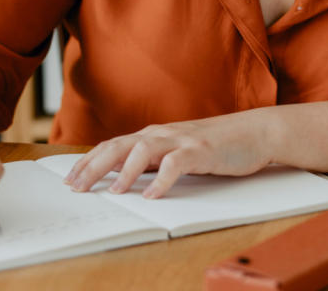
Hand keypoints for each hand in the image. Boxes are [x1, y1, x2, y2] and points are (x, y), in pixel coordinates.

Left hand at [64, 110, 275, 198]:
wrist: (256, 132)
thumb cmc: (218, 144)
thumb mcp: (179, 151)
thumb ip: (155, 160)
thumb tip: (127, 177)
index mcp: (155, 134)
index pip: (114, 145)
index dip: (89, 161)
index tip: (71, 179)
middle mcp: (163, 133)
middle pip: (120, 145)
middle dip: (94, 166)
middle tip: (76, 187)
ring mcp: (182, 140)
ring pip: (144, 150)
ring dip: (125, 172)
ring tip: (114, 192)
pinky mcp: (201, 150)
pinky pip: (177, 164)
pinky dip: (163, 180)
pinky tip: (153, 195)